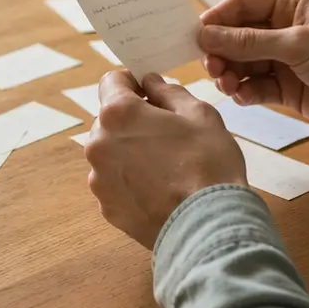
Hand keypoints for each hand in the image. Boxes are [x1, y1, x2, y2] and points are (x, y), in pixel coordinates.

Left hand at [83, 72, 246, 247]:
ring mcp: (100, 180)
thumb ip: (168, 92)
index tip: (149, 91)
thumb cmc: (208, 164)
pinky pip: (116, 183)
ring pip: (111, 153)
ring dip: (131, 151)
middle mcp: (98, 145)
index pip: (111, 82)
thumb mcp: (199, 114)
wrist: (209, 225)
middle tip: (168, 133)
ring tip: (167, 166)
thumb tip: (151, 83)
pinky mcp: (107, 208)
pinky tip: (160, 189)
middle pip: (110, 120)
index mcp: (118, 114)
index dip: (132, 82)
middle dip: (134, 120)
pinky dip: (132, 181)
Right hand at [201, 0, 308, 153]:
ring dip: (231, 74)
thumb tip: (206, 34)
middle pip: (239, 36)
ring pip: (245, 64)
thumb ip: (249, 42)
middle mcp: (287, 29)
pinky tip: (243, 97)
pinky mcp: (289, 90)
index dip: (217, 19)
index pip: (243, 5)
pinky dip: (246, 92)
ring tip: (227, 85)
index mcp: (293, 4)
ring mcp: (288, 61)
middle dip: (221, 51)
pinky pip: (257, 87)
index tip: (195, 36)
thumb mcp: (298, 45)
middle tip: (210, 67)